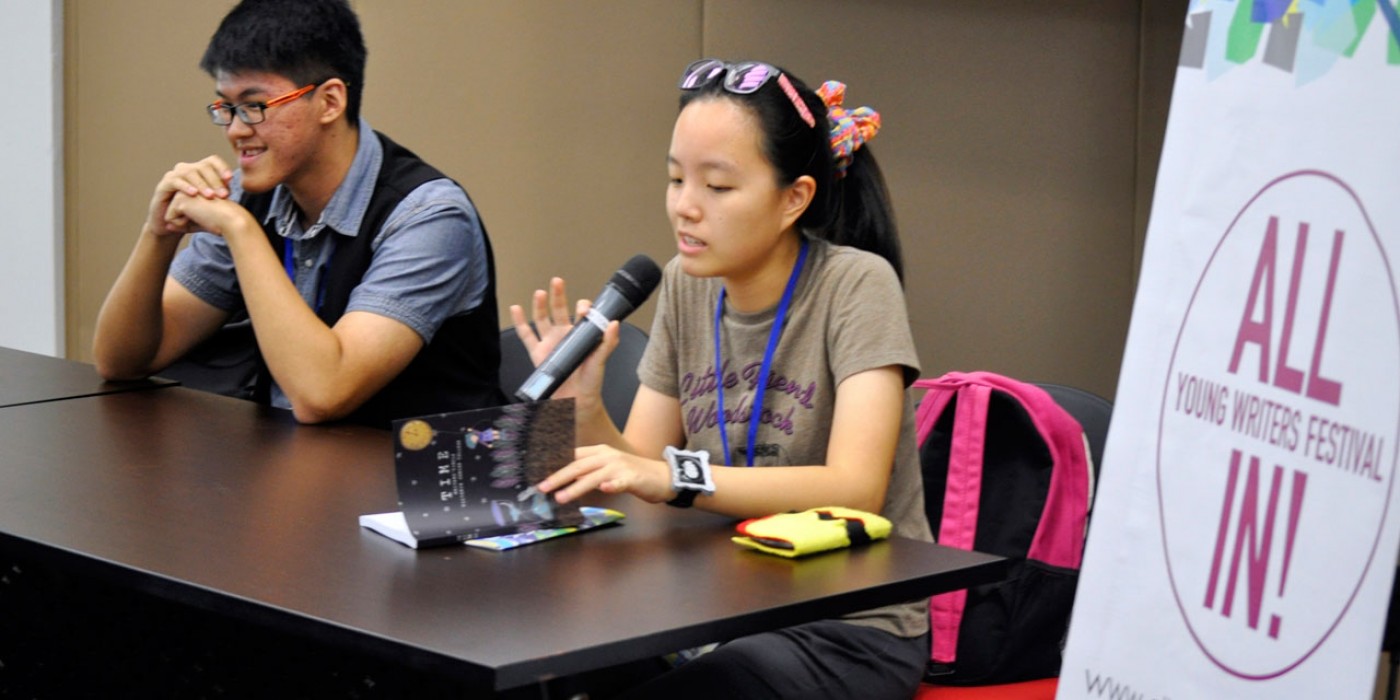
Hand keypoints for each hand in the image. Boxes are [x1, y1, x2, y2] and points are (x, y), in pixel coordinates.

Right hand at [147, 156, 233, 235]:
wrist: (173, 224)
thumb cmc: (195, 214)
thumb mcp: (211, 205)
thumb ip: (221, 195)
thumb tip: (238, 189)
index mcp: (200, 170)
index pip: (213, 161)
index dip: (221, 167)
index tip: (230, 179)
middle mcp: (187, 169)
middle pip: (203, 166)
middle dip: (215, 180)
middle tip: (223, 194)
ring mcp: (175, 175)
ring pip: (189, 172)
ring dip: (202, 184)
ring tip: (210, 196)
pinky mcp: (164, 185)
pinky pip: (175, 181)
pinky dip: (185, 186)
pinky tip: (193, 194)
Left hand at [165, 192, 252, 238]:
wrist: (232, 220)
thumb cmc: (221, 222)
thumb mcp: (200, 222)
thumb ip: (183, 222)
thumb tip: (167, 226)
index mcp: (194, 189)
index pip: (181, 213)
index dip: (192, 222)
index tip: (210, 217)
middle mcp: (188, 187)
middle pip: (175, 214)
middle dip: (187, 222)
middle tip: (208, 217)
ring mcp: (183, 191)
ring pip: (172, 217)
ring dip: (187, 223)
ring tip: (205, 215)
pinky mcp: (179, 198)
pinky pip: (171, 220)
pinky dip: (184, 224)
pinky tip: (199, 217)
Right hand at [509, 277, 618, 403]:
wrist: (576, 403)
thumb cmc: (591, 382)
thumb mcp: (601, 361)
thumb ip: (607, 342)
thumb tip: (614, 324)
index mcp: (581, 335)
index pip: (582, 314)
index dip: (583, 308)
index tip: (584, 309)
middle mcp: (565, 335)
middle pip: (560, 309)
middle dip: (558, 295)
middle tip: (557, 282)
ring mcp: (550, 343)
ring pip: (542, 319)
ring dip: (540, 305)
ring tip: (539, 293)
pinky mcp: (538, 354)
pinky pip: (526, 335)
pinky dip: (520, 322)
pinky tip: (516, 308)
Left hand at [537, 444, 671, 504]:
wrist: (663, 476)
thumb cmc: (633, 474)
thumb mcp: (608, 470)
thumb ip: (589, 473)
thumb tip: (566, 481)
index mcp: (600, 452)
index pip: (573, 457)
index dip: (555, 465)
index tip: (538, 474)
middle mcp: (608, 456)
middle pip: (578, 466)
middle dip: (558, 477)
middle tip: (543, 487)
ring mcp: (620, 467)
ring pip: (593, 476)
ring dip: (576, 487)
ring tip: (561, 497)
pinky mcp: (633, 478)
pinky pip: (620, 482)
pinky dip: (611, 486)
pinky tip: (604, 490)